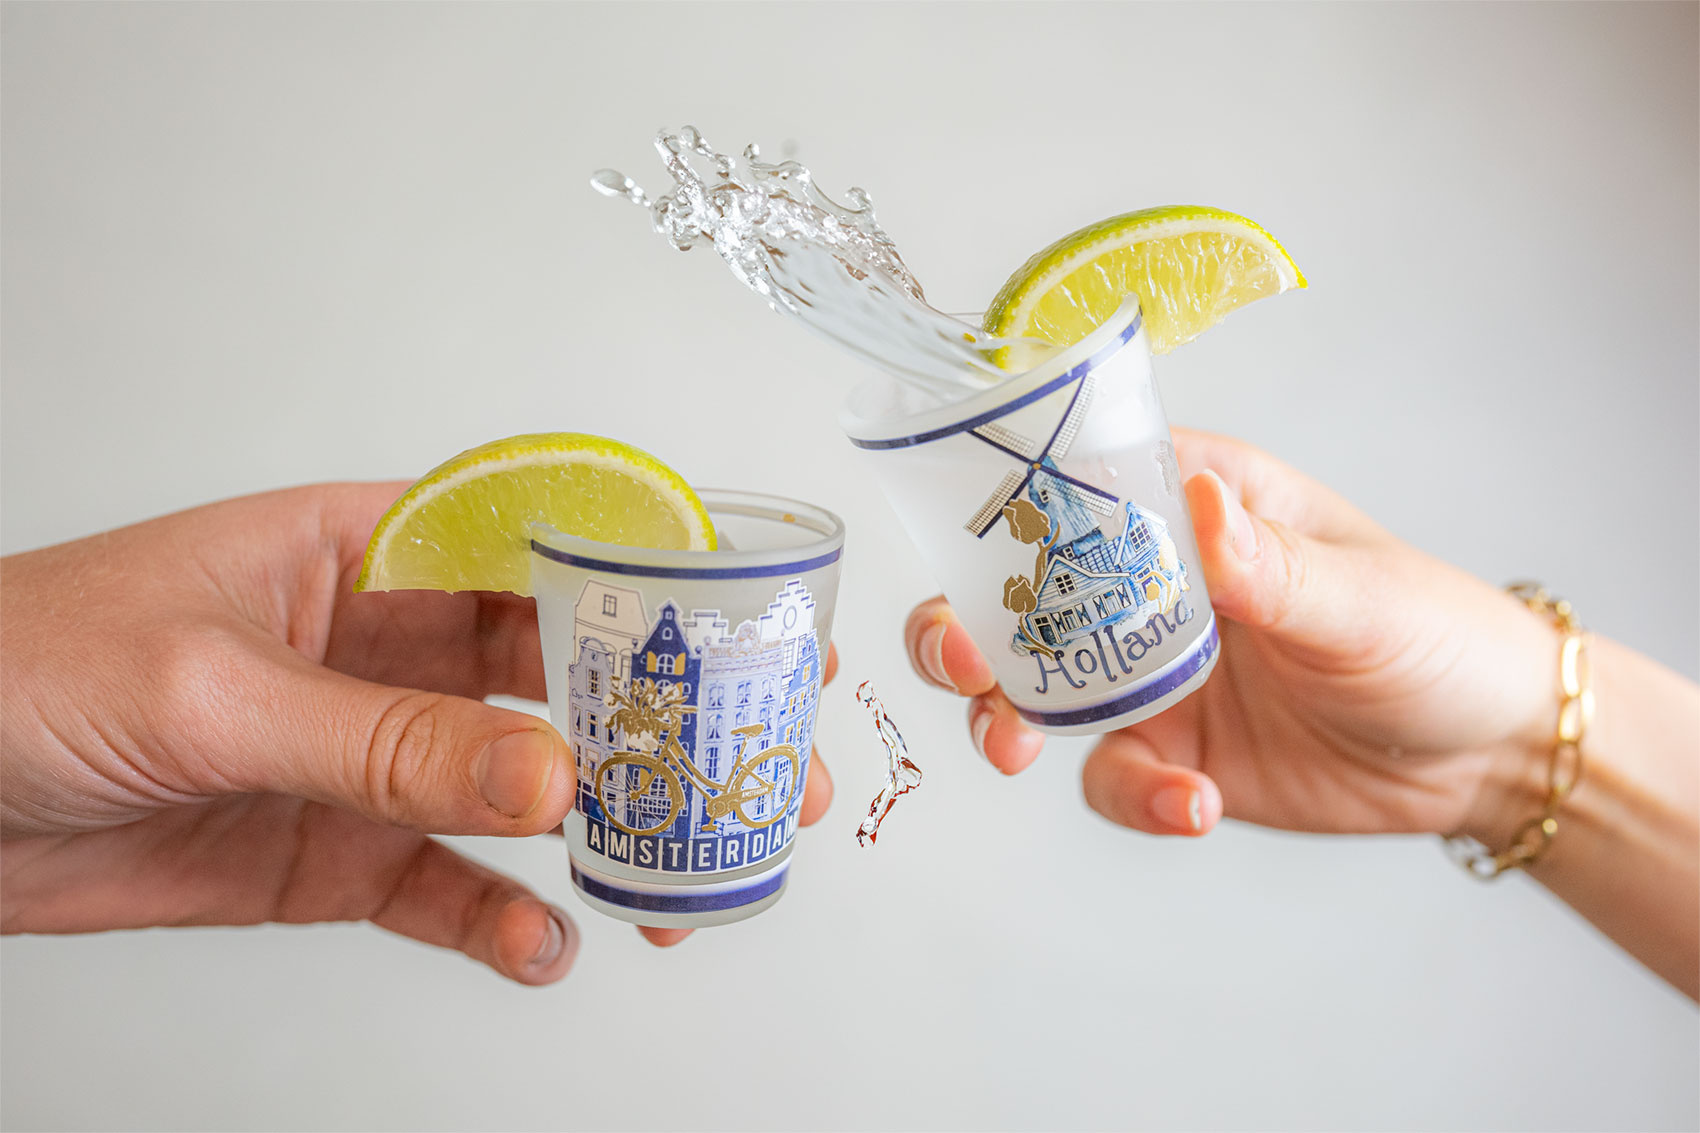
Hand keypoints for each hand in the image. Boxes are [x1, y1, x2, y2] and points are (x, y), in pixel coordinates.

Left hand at [0, 483, 835, 980]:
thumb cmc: (17, 669)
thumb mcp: (211, 689)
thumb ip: (384, 739)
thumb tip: (551, 776)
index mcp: (364, 552)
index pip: (537, 553)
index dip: (651, 586)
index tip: (749, 630)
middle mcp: (382, 650)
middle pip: (555, 681)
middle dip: (659, 726)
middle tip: (757, 771)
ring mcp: (362, 757)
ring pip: (516, 792)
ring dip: (602, 834)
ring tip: (676, 883)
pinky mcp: (327, 854)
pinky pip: (442, 886)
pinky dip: (500, 919)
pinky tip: (544, 941)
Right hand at [904, 428, 1557, 842]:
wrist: (1487, 757)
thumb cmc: (1440, 636)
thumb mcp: (1362, 596)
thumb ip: (1270, 564)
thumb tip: (1194, 502)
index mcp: (1199, 505)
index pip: (1079, 481)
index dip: (1009, 501)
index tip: (978, 538)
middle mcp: (1157, 585)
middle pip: (1021, 593)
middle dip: (966, 625)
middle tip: (962, 659)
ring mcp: (1155, 673)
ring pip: (1036, 689)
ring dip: (1008, 718)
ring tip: (1015, 750)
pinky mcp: (1171, 752)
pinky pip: (1112, 777)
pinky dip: (1133, 796)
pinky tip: (1194, 807)